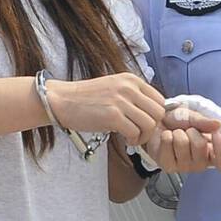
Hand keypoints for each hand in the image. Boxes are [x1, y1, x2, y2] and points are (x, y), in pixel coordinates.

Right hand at [45, 73, 165, 145]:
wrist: (60, 101)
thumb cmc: (85, 98)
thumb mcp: (113, 88)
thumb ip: (133, 96)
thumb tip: (153, 113)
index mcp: (130, 79)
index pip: (160, 99)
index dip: (157, 115)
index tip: (147, 123)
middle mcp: (128, 88)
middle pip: (159, 113)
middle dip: (153, 127)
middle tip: (141, 133)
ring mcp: (120, 101)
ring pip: (150, 124)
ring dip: (144, 136)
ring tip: (133, 138)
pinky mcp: (113, 116)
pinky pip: (135, 132)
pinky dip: (133, 140)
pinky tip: (125, 140)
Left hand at [145, 107, 220, 173]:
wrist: (156, 123)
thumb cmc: (177, 123)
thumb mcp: (192, 118)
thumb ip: (204, 122)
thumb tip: (218, 125)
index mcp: (212, 155)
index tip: (215, 134)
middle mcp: (201, 164)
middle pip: (200, 146)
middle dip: (191, 131)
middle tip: (186, 131)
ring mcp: (184, 167)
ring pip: (182, 143)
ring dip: (176, 133)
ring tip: (175, 134)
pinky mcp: (168, 166)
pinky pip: (168, 144)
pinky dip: (165, 135)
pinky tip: (166, 138)